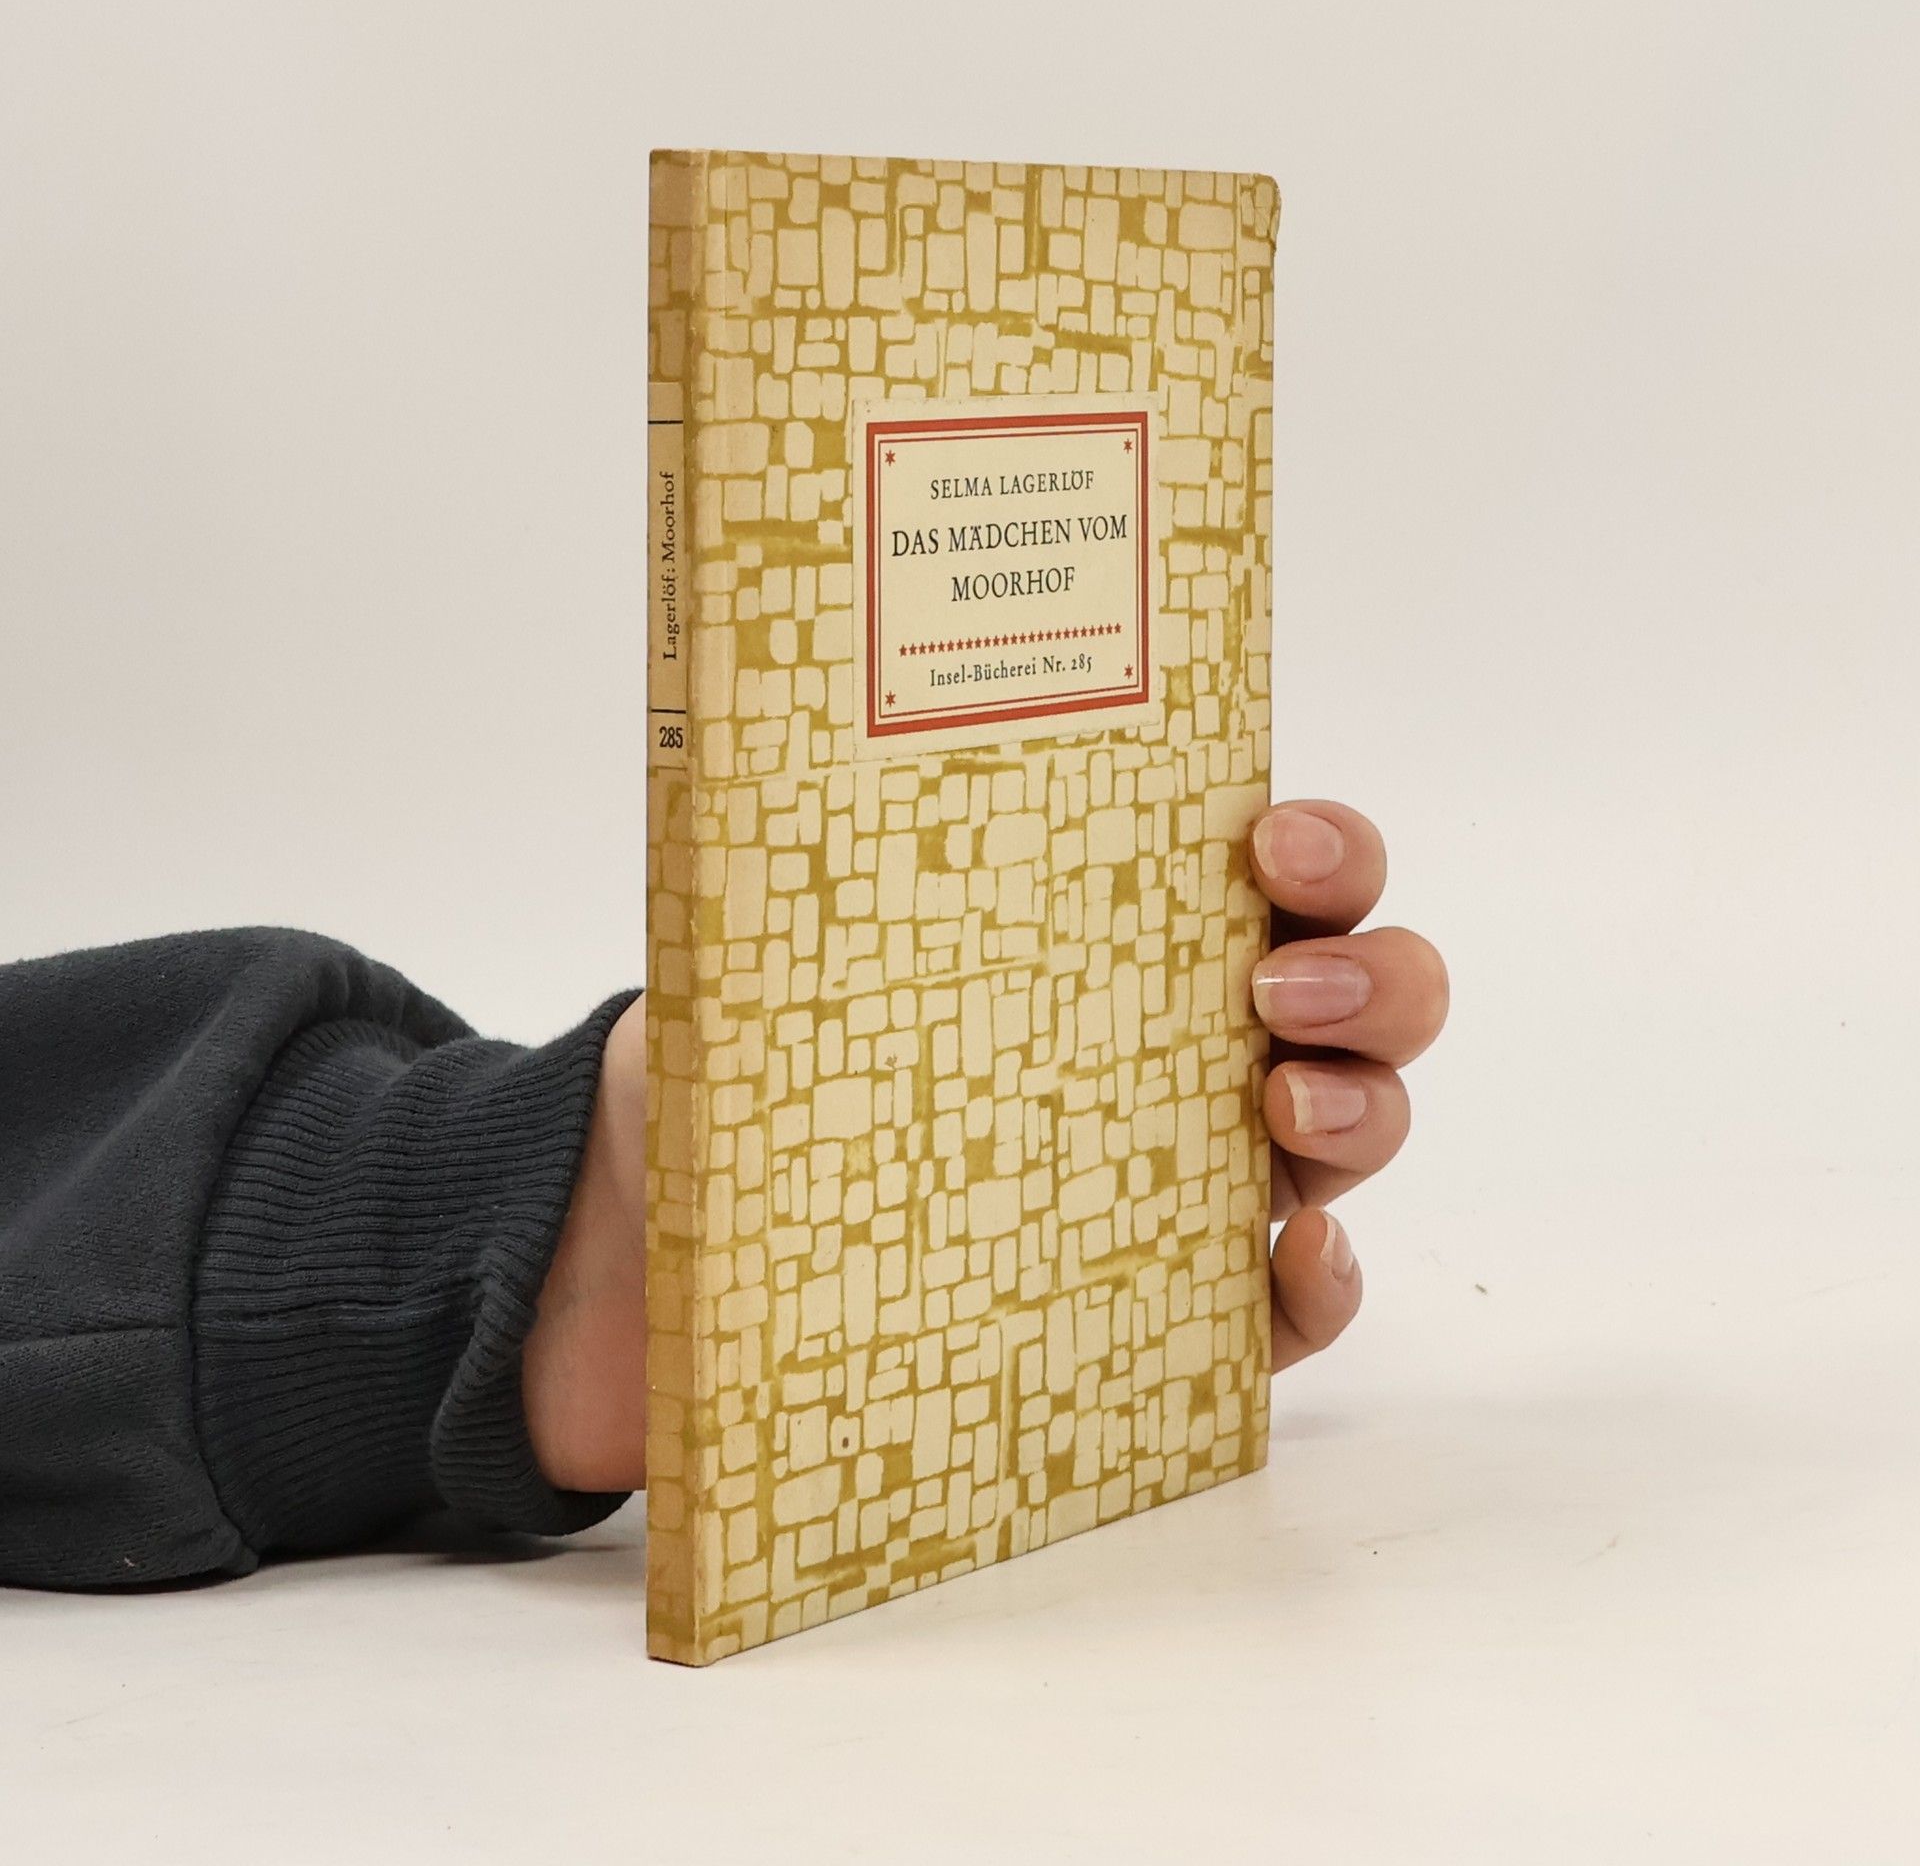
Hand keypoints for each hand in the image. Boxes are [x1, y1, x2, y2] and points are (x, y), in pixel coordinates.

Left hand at [523, 797, 1448, 1487]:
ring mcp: (1179, 1183)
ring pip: (1351, 1138)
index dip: (1323, 848)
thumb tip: (788, 773)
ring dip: (1363, 1112)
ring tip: (1280, 1112)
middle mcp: (1173, 1047)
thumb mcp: (760, 955)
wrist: (646, 1262)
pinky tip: (1296, 1260)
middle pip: (1360, 997)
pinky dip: (1320, 1289)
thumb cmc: (728, 1081)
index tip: (1270, 842)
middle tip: (1281, 990)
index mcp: (1109, 937)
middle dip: (1372, 979)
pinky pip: (1283, 1314)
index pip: (1274, 872)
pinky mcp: (1156, 1319)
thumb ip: (815, 874)